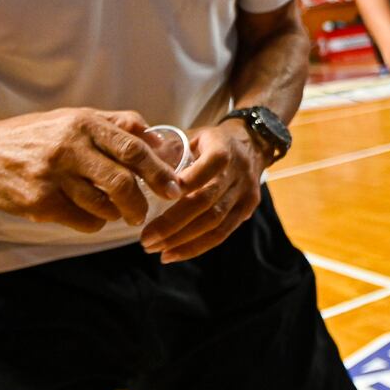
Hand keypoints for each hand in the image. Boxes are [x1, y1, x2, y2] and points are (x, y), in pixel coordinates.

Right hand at [0, 107, 174, 231]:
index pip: (132, 148)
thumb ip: (116, 124)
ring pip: (103, 205)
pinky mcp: (40, 202)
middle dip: (141, 202)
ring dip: (117, 214)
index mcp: (83, 123)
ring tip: (118, 213)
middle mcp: (69, 147)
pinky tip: (91, 216)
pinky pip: (83, 220)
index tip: (175, 188)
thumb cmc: (35, 136)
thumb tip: (158, 138)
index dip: (159, 171)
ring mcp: (53, 176)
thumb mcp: (73, 119)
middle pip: (121, 181)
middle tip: (146, 212)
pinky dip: (95, 223)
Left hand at [138, 120, 264, 261]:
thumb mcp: (193, 135)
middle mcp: (238, 173)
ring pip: (215, 224)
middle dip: (173, 224)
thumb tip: (137, 166)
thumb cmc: (211, 142)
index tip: (156, 197)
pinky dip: (196, 247)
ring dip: (182, 241)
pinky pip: (222, 235)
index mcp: (223, 149)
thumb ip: (169, 150)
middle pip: (206, 203)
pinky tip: (173, 254)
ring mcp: (245, 194)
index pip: (207, 168)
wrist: (253, 144)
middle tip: (145, 238)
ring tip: (155, 249)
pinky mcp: (247, 210)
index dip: (185, 184)